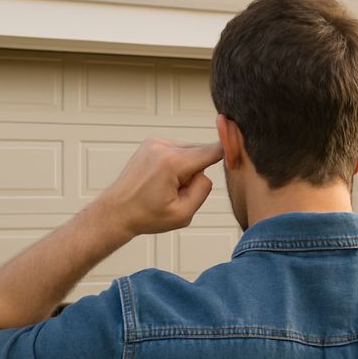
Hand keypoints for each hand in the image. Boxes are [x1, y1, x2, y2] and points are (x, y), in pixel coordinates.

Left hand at [95, 138, 222, 239]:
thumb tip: (206, 173)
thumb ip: (202, 191)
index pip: (212, 150)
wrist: (116, 212)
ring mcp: (155, 142)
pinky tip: (162, 180)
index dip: (229, 150)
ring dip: (186, 168)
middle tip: (179, 192)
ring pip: (189, 152)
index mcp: (172, 163)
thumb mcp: (183, 215)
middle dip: (197, 171)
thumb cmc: (146, 216)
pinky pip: (177, 151)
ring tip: (167, 187)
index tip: (241, 146)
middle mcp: (163, 147)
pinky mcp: (151, 143)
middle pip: (200, 153)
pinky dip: (177, 164)